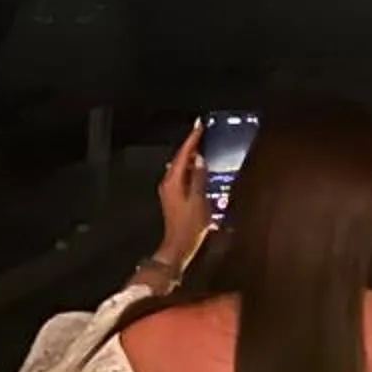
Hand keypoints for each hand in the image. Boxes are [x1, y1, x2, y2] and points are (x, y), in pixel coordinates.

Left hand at [154, 122, 211, 268]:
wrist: (179, 245)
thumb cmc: (190, 224)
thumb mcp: (199, 199)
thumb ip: (199, 177)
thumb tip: (200, 159)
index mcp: (173, 181)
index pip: (183, 155)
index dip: (192, 139)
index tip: (200, 125)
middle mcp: (168, 183)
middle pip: (179, 158)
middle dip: (190, 145)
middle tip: (202, 132)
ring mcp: (169, 190)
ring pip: (180, 166)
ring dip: (190, 156)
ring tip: (203, 146)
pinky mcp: (173, 196)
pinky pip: (182, 175)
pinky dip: (190, 167)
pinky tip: (199, 167)